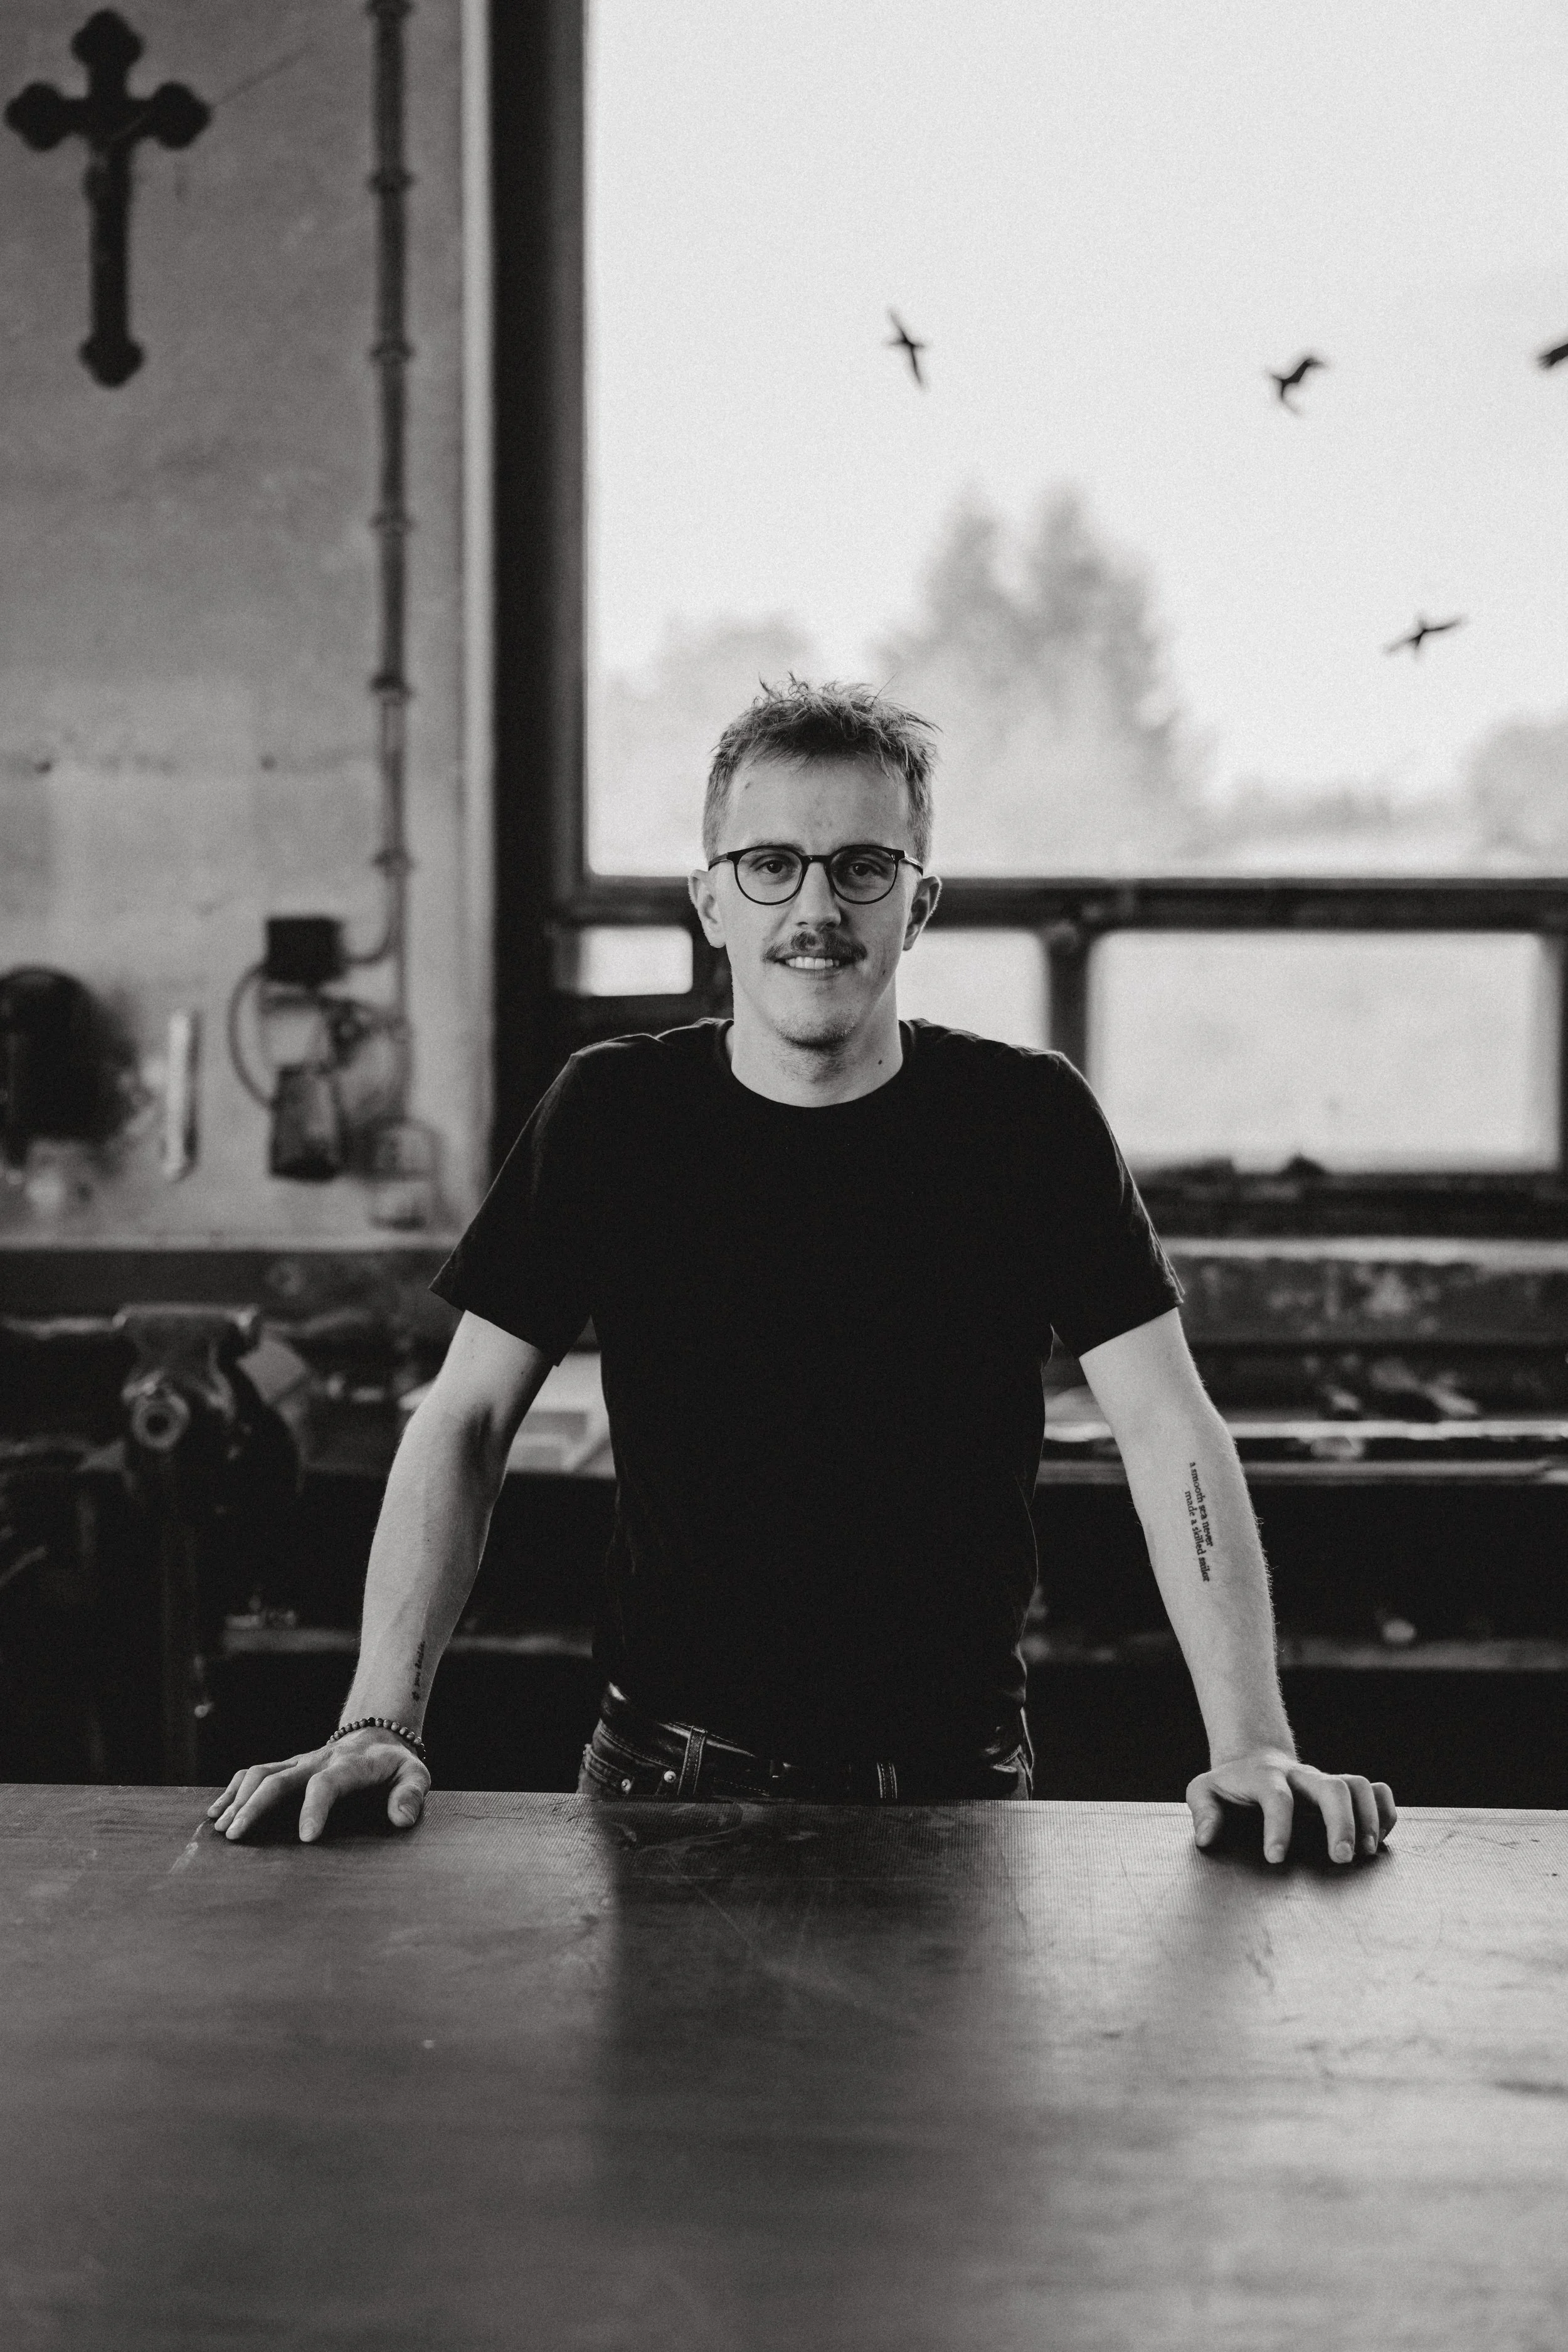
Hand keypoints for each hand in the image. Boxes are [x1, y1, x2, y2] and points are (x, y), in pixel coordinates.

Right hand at [207, 1727, 429, 1842]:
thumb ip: (411, 1795)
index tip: (307, 1839)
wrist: (377, 1735)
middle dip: (257, 1806)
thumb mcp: (414, 1775)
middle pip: (280, 1778)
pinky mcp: (287, 1767)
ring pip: (261, 1773)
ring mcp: (299, 1762)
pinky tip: (216, 1813)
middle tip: (238, 1836)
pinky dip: (232, 1791)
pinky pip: (253, 1773)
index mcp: (350, 1766)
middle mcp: (318, 1761)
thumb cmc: (395, 1765)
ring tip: (223, 1829)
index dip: (316, 1808)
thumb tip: (401, 1819)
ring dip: (239, 1799)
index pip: (327, 1784)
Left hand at [1186, 1747, 1395, 1865]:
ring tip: (1366, 1853)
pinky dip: (1386, 1812)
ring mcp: (1326, 1782)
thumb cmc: (1230, 1787)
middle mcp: (1301, 1777)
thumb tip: (1207, 1839)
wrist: (1253, 1761)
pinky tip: (1380, 1840)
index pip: (1276, 1796)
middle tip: (1341, 1859)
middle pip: (1331, 1786)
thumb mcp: (1205, 1792)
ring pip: (1358, 1784)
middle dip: (1340, 1822)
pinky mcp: (1345, 1791)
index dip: (1278, 1826)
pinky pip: (1377, 1791)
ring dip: (1369, 1817)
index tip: (1275, 1858)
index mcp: (1265, 1777)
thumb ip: (1203, 1811)